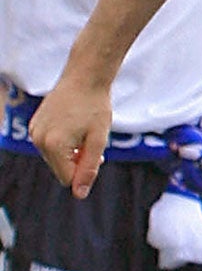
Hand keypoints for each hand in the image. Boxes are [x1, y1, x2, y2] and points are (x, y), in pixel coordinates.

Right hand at [27, 70, 112, 197]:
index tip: (97, 154)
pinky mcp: (35, 124)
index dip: (84, 170)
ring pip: (54, 157)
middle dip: (76, 160)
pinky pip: (48, 144)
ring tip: (84, 130)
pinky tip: (74, 124)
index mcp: (53, 145)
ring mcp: (34, 131)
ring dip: (70, 151)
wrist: (85, 76)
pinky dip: (62, 141)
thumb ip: (89, 167)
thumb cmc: (96, 106)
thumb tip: (80, 194)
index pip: (66, 177)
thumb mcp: (99, 138)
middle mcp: (38, 140)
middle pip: (59, 168)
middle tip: (92, 140)